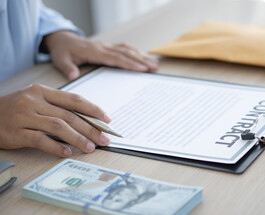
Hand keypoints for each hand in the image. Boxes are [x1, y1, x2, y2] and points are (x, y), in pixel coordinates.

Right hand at [0, 84, 111, 156]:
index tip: (107, 120)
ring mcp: (24, 116)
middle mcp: (34, 101)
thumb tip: (87, 121)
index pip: (74, 100)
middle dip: (90, 128)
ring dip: (77, 138)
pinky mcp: (16, 132)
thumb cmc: (15, 109)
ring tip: (90, 147)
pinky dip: (56, 147)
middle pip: (69, 115)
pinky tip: (67, 152)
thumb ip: (58, 108)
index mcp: (42, 91)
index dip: (93, 110)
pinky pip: (40, 140)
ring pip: (58, 127)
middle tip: (104, 139)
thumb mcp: (36, 101)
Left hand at [42, 31, 158, 80]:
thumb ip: (68, 68)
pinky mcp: (108, 47)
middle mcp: (103, 47)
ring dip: (142, 56)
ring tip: (154, 64)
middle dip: (141, 60)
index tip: (142, 68)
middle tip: (154, 67)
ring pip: (127, 50)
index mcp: (94, 52)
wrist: (63, 39)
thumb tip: (73, 75)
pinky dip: (136, 52)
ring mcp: (107, 46)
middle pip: (126, 53)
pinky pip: (124, 48)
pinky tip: (144, 57)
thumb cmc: (63, 51)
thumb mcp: (61, 60)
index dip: (129, 63)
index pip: (115, 58)